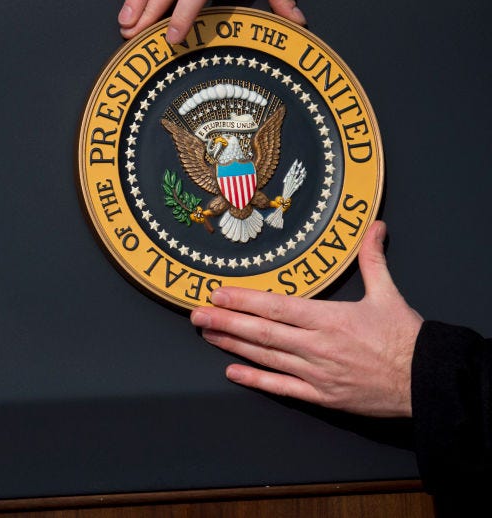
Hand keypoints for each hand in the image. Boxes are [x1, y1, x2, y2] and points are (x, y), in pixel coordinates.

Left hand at [189, 221, 423, 416]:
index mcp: (329, 319)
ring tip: (207, 333)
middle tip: (196, 314)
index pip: (277, 307)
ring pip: (266, 357)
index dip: (244, 300)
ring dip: (233, 344)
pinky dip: (256, 380)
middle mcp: (317, 346)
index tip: (217, 293)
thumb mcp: (388, 294)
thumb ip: (372, 259)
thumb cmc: (407, 338)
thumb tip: (374, 227)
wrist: (427, 381)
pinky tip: (232, 371)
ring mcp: (317, 373)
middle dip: (226, 321)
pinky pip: (282, 388)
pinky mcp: (322, 395)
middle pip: (262, 332)